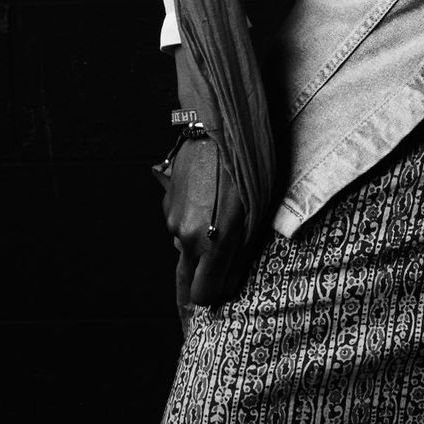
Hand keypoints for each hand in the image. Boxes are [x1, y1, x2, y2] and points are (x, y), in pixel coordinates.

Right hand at [158, 134, 249, 307]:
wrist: (219, 124)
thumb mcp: (255, 216)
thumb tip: (230, 284)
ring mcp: (172, 217)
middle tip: (219, 275)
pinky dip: (194, 221)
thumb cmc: (247, 168)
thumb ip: (239, 256)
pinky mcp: (168, 199)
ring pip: (185, 247)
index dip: (212, 298)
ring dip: (200, 244)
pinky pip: (181, 223)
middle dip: (202, 280)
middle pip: (187, 277)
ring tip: (223, 220)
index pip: (200, 295)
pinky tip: (212, 200)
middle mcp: (185, 236)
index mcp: (209, 243)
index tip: (221, 295)